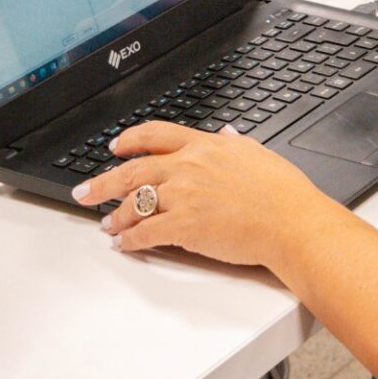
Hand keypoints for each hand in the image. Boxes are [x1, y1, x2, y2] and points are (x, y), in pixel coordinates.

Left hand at [71, 121, 330, 267]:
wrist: (291, 222)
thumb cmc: (283, 193)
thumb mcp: (258, 154)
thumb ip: (235, 143)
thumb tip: (225, 134)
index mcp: (206, 146)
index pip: (156, 135)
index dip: (130, 140)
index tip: (116, 147)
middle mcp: (188, 167)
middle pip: (132, 170)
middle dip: (102, 182)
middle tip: (86, 191)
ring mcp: (183, 196)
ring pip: (134, 203)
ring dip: (116, 215)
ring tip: (106, 223)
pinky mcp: (183, 226)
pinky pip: (145, 233)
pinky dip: (130, 240)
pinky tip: (124, 244)